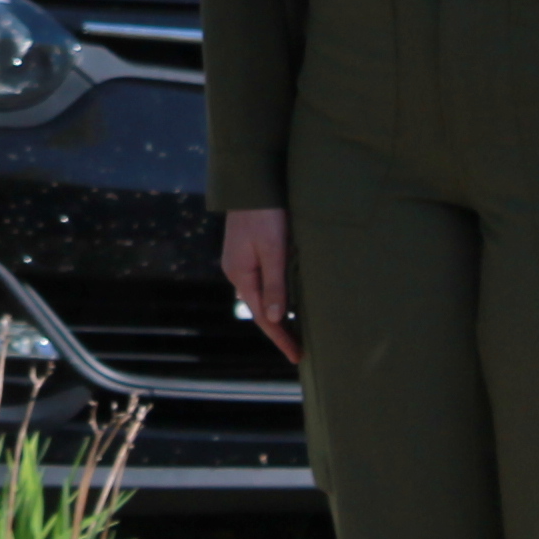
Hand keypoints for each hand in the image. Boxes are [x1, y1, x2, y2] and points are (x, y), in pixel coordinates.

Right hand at [220, 207, 300, 365]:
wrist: (251, 181)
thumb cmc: (265, 213)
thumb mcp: (273, 249)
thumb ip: (275, 284)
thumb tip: (277, 319)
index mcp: (241, 274)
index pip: (264, 317)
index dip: (281, 338)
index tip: (297, 357)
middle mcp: (237, 272)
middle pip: (261, 310)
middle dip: (280, 331)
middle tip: (301, 350)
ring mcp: (241, 262)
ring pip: (262, 296)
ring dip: (279, 315)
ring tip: (297, 332)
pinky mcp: (248, 252)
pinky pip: (263, 283)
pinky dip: (276, 298)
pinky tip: (287, 301)